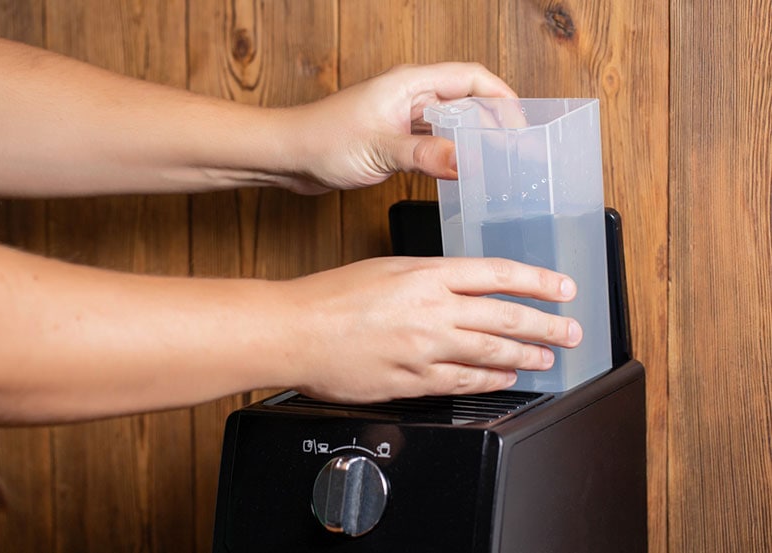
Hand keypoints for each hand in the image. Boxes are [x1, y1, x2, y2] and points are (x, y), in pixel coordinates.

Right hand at [273, 256, 581, 402]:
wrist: (295, 331)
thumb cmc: (330, 297)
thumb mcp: (385, 268)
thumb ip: (427, 279)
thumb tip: (459, 288)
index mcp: (425, 274)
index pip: (497, 273)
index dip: (537, 281)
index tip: (563, 287)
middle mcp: (432, 309)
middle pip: (504, 315)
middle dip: (546, 324)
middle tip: (572, 331)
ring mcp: (424, 347)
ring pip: (490, 351)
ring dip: (526, 354)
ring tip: (548, 357)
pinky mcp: (412, 379)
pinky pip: (462, 381)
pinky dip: (490, 379)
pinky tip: (507, 378)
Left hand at [279, 63, 516, 193]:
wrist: (288, 156)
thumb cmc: (322, 140)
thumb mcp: (380, 149)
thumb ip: (425, 156)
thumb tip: (466, 163)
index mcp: (410, 84)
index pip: (471, 78)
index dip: (501, 98)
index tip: (520, 125)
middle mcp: (409, 96)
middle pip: (466, 100)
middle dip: (494, 121)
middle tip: (516, 150)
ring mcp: (402, 118)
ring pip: (451, 124)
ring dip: (473, 141)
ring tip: (496, 164)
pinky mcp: (394, 140)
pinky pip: (433, 143)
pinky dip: (451, 156)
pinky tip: (461, 173)